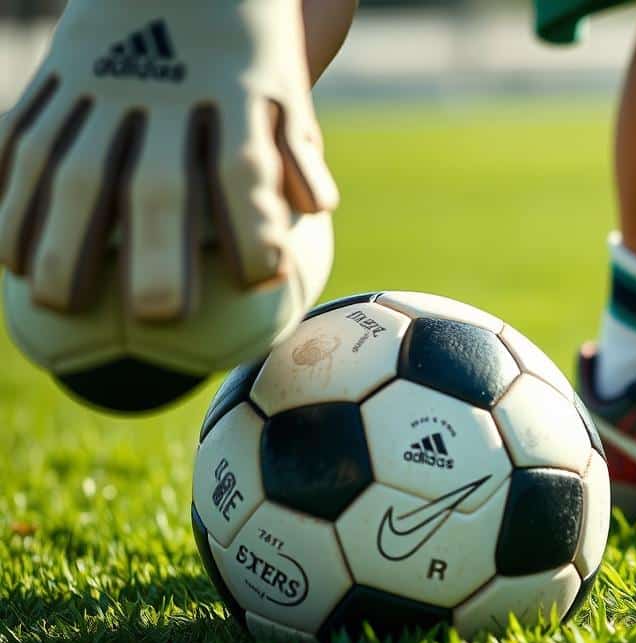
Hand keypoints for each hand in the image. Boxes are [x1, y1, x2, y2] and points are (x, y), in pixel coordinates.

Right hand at [0, 0, 337, 319]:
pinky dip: (12, 195)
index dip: (254, 224)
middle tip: (156, 315)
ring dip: (60, 237)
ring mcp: (103, 76)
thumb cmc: (243, 45)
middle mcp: (167, 86)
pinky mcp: (58, 69)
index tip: (262, 281)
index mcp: (235, 90)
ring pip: (72, 163)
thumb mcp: (282, 86)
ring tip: (54, 304)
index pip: (245, 167)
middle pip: (158, 180)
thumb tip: (315, 208)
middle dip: (155, 249)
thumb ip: (295, 149)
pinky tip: (8, 256)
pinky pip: (25, 136)